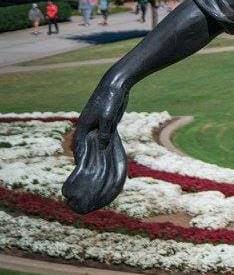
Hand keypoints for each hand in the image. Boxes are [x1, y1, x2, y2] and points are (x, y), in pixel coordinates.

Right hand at [62, 79, 129, 213]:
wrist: (116, 86)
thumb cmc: (109, 98)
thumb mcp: (108, 114)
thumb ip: (105, 130)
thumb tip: (103, 144)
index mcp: (82, 130)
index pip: (79, 154)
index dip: (79, 170)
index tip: (77, 185)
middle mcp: (87, 134)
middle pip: (87, 157)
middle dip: (88, 173)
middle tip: (90, 189)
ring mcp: (95, 132)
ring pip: (97, 154)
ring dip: (99, 167)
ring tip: (100, 185)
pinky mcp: (105, 130)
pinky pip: (105, 148)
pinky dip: (107, 157)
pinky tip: (110, 169)